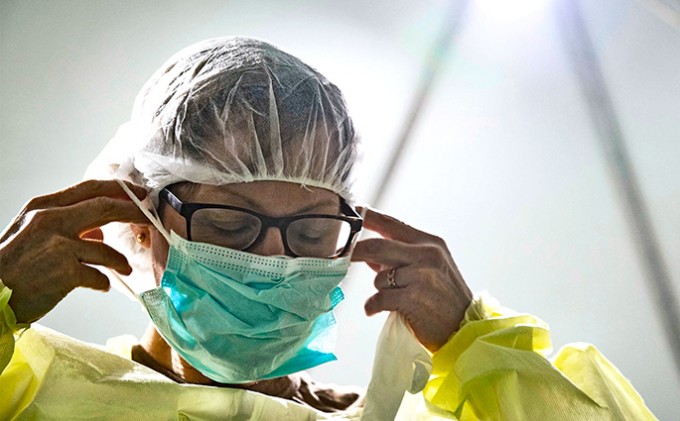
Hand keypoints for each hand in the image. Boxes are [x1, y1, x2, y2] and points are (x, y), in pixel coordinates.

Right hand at [0, 179, 147, 323]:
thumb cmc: (12, 265)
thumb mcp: (32, 233)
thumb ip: (64, 224)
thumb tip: (98, 229)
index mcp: (43, 207)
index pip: (89, 188)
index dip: (119, 190)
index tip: (138, 195)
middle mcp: (51, 220)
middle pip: (106, 208)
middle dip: (133, 213)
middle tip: (149, 220)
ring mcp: (59, 246)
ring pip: (107, 249)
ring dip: (121, 260)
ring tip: (125, 267)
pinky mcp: (65, 272)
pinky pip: (99, 276)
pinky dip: (104, 282)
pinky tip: (102, 285)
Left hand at [351, 208, 472, 351]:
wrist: (463, 327)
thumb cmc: (443, 297)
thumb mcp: (428, 268)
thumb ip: (399, 256)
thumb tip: (368, 252)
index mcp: (429, 242)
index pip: (392, 223)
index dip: (368, 217)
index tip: (351, 212)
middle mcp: (426, 255)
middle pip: (377, 247)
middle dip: (354, 252)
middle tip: (340, 256)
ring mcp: (421, 276)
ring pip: (379, 277)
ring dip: (378, 288)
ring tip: (390, 297)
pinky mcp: (413, 298)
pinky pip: (379, 298)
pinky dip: (373, 305)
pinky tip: (375, 308)